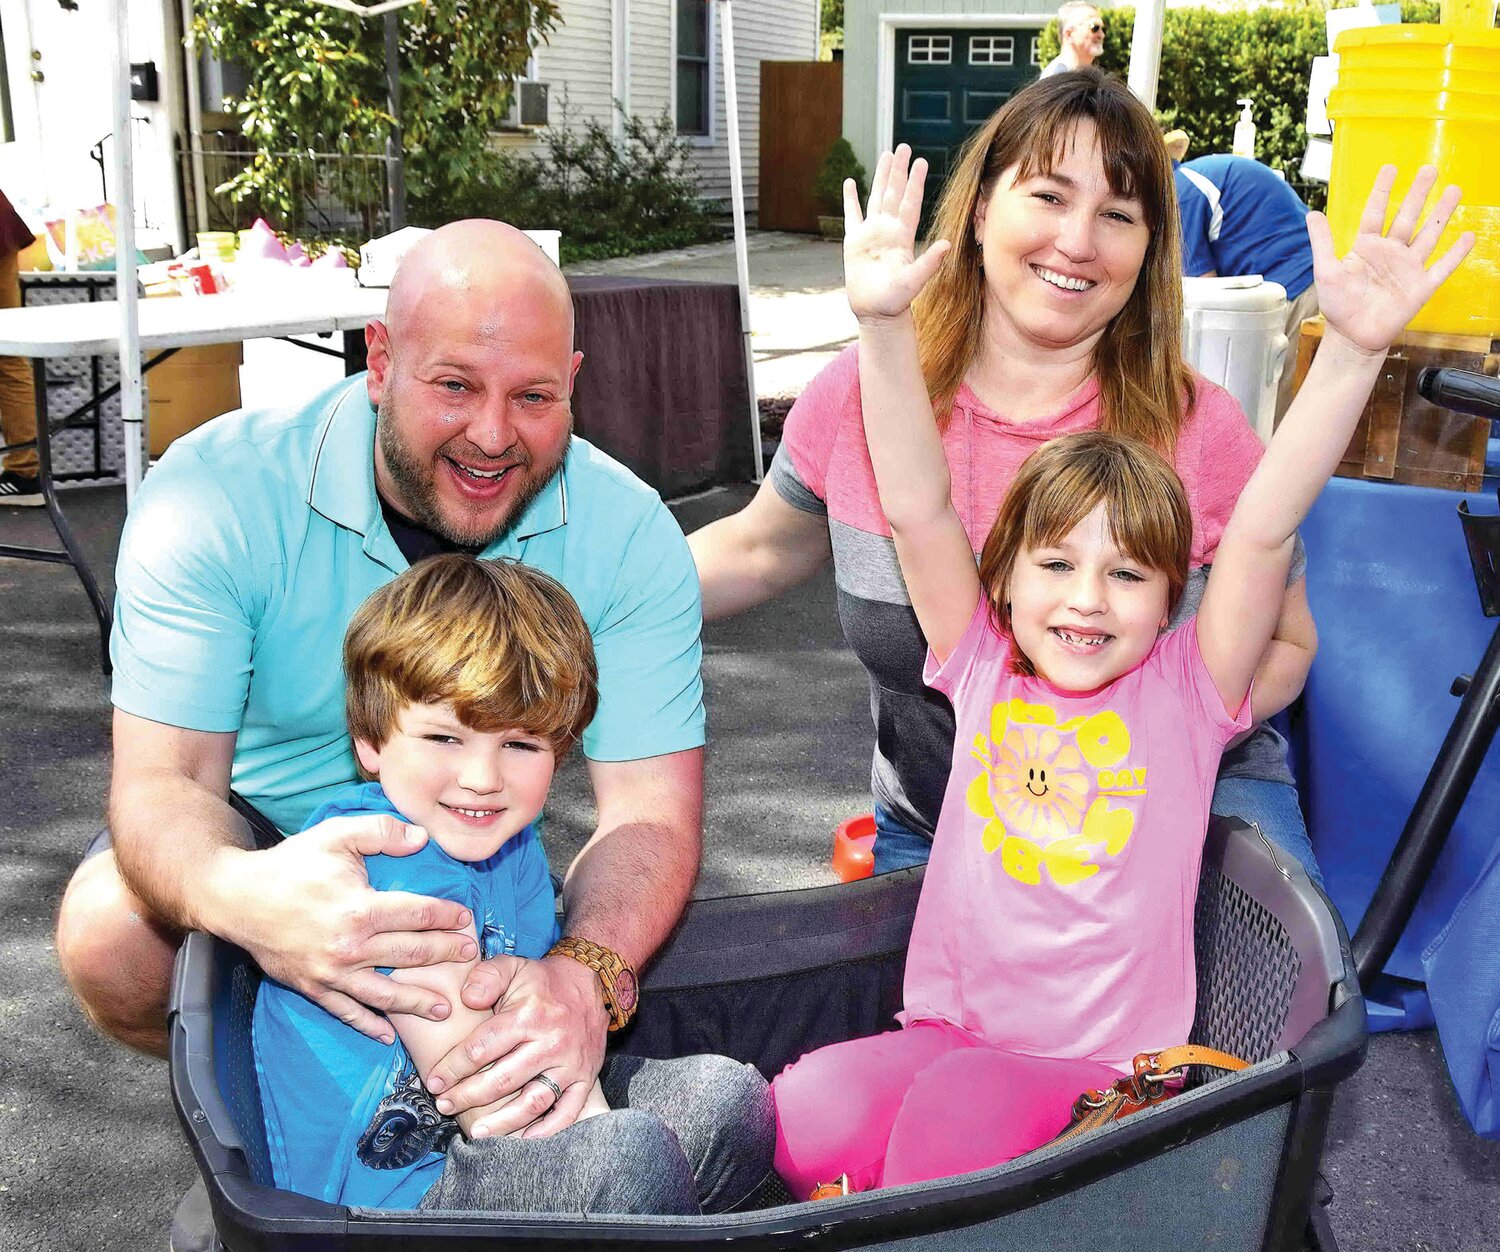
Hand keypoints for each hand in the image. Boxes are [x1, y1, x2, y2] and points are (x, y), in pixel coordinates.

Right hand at [217, 814, 475, 1042]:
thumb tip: (422, 838)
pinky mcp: (311, 986)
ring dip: (416, 1001)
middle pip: (409, 954)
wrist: (236, 897)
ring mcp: (330, 972)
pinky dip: (366, 1024)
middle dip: (443, 955)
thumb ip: (382, 831)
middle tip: (470, 956)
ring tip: (444, 1008)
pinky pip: (344, 1011)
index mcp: (360, 909)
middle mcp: (349, 947)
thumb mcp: (336, 834)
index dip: (445, 916)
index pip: (417, 915)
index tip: (466, 919)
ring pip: (384, 992)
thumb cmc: (290, 863)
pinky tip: (387, 1035)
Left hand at [423, 952, 609, 1139]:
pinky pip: (567, 1111)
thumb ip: (486, 977)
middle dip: (468, 1096)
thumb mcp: (512, 967)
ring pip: (533, 1101)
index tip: (434, 1082)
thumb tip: (466, 999)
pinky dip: (547, 1131)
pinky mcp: (586, 1077)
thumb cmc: (542, 980)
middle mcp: (551, 1042)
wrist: (591, 982)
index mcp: (528, 1015)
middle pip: (503, 1079)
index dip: (453, 1068)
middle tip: (445, 1105)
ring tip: (476, 1132)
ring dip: (502, 1122)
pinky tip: (524, 1139)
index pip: (482, 1048)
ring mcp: (570, 1063)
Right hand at [844, 143, 951, 324]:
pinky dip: (850, 199)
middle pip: (894, 193)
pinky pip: (852, 216)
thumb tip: (948, 244)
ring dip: (880, 177)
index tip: (921, 161)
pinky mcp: (854, 242)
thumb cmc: (896, 301)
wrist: (876, 313)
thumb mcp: (915, 281)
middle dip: (898, 170)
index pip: (910, 202)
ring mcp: (871, 234)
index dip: (915, 182)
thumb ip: (930, 262)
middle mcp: (888, 230)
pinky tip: (850, 182)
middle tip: (903, 147)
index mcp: (902, 236)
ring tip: (885, 155)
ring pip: (876, 198)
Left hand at [1308, 164, 1474, 356]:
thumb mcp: (1326, 271)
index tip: (1391, 168)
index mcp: (1367, 247)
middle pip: (1407, 217)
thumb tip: (1312, 213)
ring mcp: (1408, 268)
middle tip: (1429, 170)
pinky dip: (1455, 254)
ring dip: (1441, 214)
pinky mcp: (1421, 287)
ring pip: (1428, 235)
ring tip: (1454, 190)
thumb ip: (1322, 243)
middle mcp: (1390, 253)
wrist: (1353, 336)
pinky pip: (1442, 267)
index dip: (1383, 191)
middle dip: (1418, 194)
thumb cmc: (1338, 305)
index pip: (1376, 213)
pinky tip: (1467, 236)